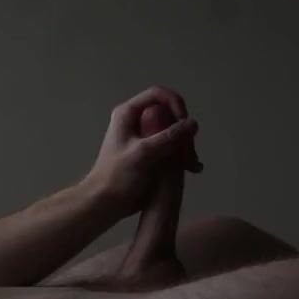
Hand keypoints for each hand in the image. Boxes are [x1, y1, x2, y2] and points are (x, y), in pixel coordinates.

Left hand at [85, 86, 199, 216]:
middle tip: (189, 152)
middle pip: (169, 114)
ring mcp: (144, 138)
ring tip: (192, 165)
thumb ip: (168, 137)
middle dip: (183, 131)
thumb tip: (193, 124)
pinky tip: (191, 169)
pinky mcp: (151, 153)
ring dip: (185, 145)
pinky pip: (172, 146)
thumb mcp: (144, 154)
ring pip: (173, 132)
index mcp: (128, 114)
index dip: (176, 105)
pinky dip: (182, 155)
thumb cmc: (117, 177)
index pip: (159, 95)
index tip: (185, 124)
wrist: (105, 203)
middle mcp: (136, 121)